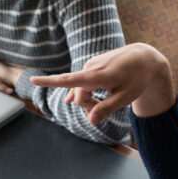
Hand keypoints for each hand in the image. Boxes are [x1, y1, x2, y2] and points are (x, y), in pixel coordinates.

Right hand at [30, 43, 174, 124]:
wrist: (144, 57)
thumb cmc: (137, 78)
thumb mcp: (126, 97)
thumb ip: (107, 109)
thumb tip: (90, 121)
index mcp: (98, 75)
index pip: (69, 80)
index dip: (50, 82)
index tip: (32, 79)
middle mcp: (90, 67)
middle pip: (78, 95)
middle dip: (87, 107)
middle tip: (103, 113)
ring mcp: (90, 65)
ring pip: (81, 89)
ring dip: (89, 100)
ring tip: (106, 101)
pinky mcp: (92, 65)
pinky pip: (83, 83)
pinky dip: (86, 93)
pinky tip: (70, 101)